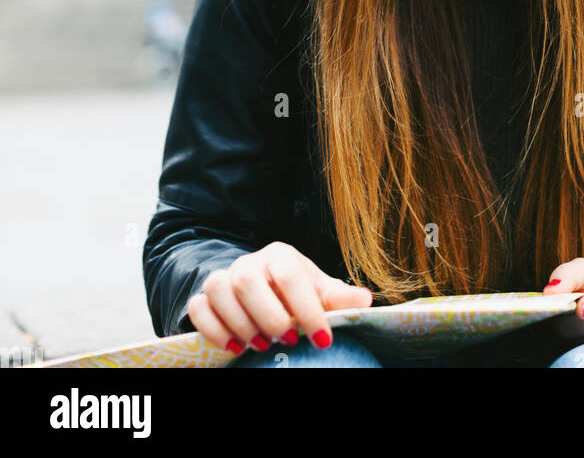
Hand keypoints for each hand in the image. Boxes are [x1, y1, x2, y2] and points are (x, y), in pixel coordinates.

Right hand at [185, 242, 373, 353]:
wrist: (261, 288)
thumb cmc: (293, 291)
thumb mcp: (317, 291)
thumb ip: (339, 298)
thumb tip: (367, 300)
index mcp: (279, 256)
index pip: (290, 276)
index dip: (307, 309)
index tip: (322, 340)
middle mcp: (248, 262)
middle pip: (248, 280)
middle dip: (269, 315)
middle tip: (288, 340)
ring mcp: (223, 278)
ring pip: (219, 290)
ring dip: (241, 323)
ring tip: (263, 345)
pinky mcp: (204, 297)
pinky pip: (199, 308)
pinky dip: (214, 329)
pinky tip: (235, 346)